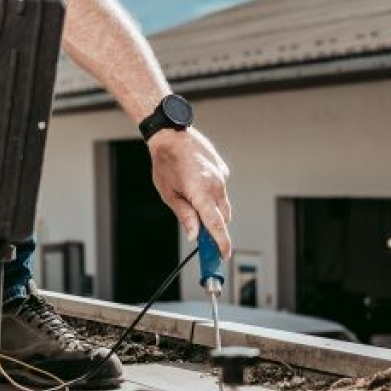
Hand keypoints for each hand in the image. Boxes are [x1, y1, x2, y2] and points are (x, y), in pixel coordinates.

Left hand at [148, 127, 232, 257]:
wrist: (172, 134)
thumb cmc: (166, 163)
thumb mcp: (168, 194)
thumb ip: (184, 215)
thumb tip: (193, 234)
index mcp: (201, 192)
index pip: (216, 225)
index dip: (222, 242)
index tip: (224, 255)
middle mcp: (216, 185)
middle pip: (223, 217)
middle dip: (215, 228)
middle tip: (202, 235)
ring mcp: (222, 177)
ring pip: (224, 204)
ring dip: (213, 210)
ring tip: (192, 200)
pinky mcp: (223, 170)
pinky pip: (221, 189)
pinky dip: (213, 194)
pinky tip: (197, 184)